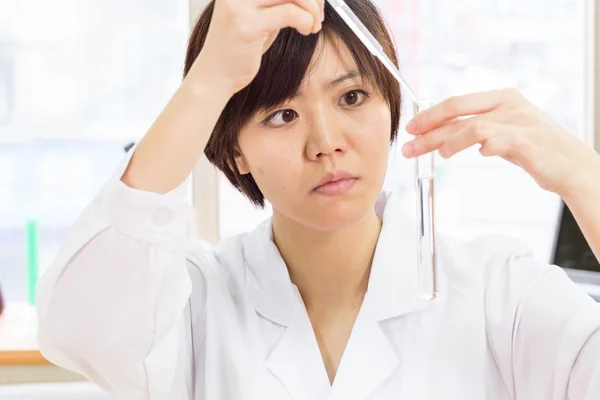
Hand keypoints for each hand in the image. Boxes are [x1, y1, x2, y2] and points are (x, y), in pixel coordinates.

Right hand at [192, 0, 323, 94]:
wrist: (216, 75)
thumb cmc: (239, 49)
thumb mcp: (261, 17)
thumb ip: (279, 2)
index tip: (315, 3)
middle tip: (317, 16)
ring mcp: (239, 5)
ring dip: (311, 9)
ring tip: (312, 25)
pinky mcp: (246, 24)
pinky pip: (289, 13)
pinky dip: (305, 20)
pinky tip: (305, 30)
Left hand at [402, 88, 599, 197]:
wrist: (571, 166)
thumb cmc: (535, 151)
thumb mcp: (503, 134)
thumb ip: (478, 130)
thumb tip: (443, 136)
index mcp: (501, 98)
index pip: (456, 102)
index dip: (430, 115)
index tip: (411, 128)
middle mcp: (508, 104)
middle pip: (457, 113)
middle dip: (429, 130)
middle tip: (408, 146)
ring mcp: (518, 120)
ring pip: (471, 127)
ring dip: (449, 142)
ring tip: (439, 156)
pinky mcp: (527, 140)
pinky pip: (497, 140)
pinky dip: (484, 147)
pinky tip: (480, 155)